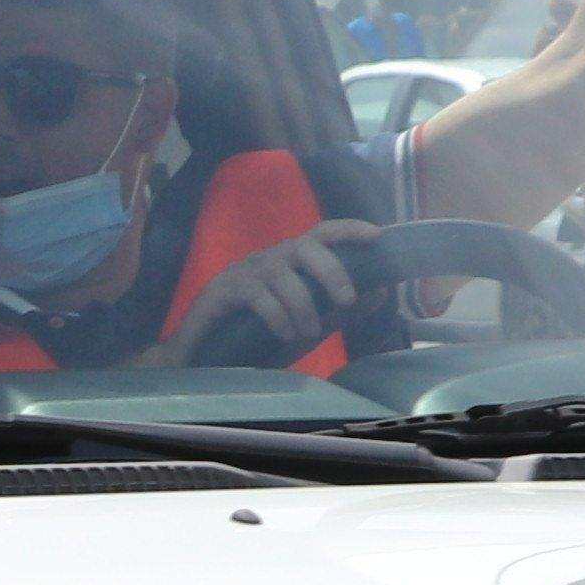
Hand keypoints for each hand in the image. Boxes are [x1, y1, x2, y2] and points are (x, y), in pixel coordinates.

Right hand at [184, 218, 375, 360]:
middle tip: (345, 300)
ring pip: (282, 274)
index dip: (349, 230)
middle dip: (330, 270)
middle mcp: (270, 259)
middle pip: (304, 245)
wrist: (204, 354)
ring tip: (309, 332)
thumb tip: (381, 291)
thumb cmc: (258, 335)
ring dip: (303, 304)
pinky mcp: (225, 291)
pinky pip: (257, 295)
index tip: (376, 235)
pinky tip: (285, 334)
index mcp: (291, 262)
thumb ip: (340, 311)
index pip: (322, 234)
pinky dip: (277, 316)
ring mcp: (245, 272)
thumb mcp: (308, 325)